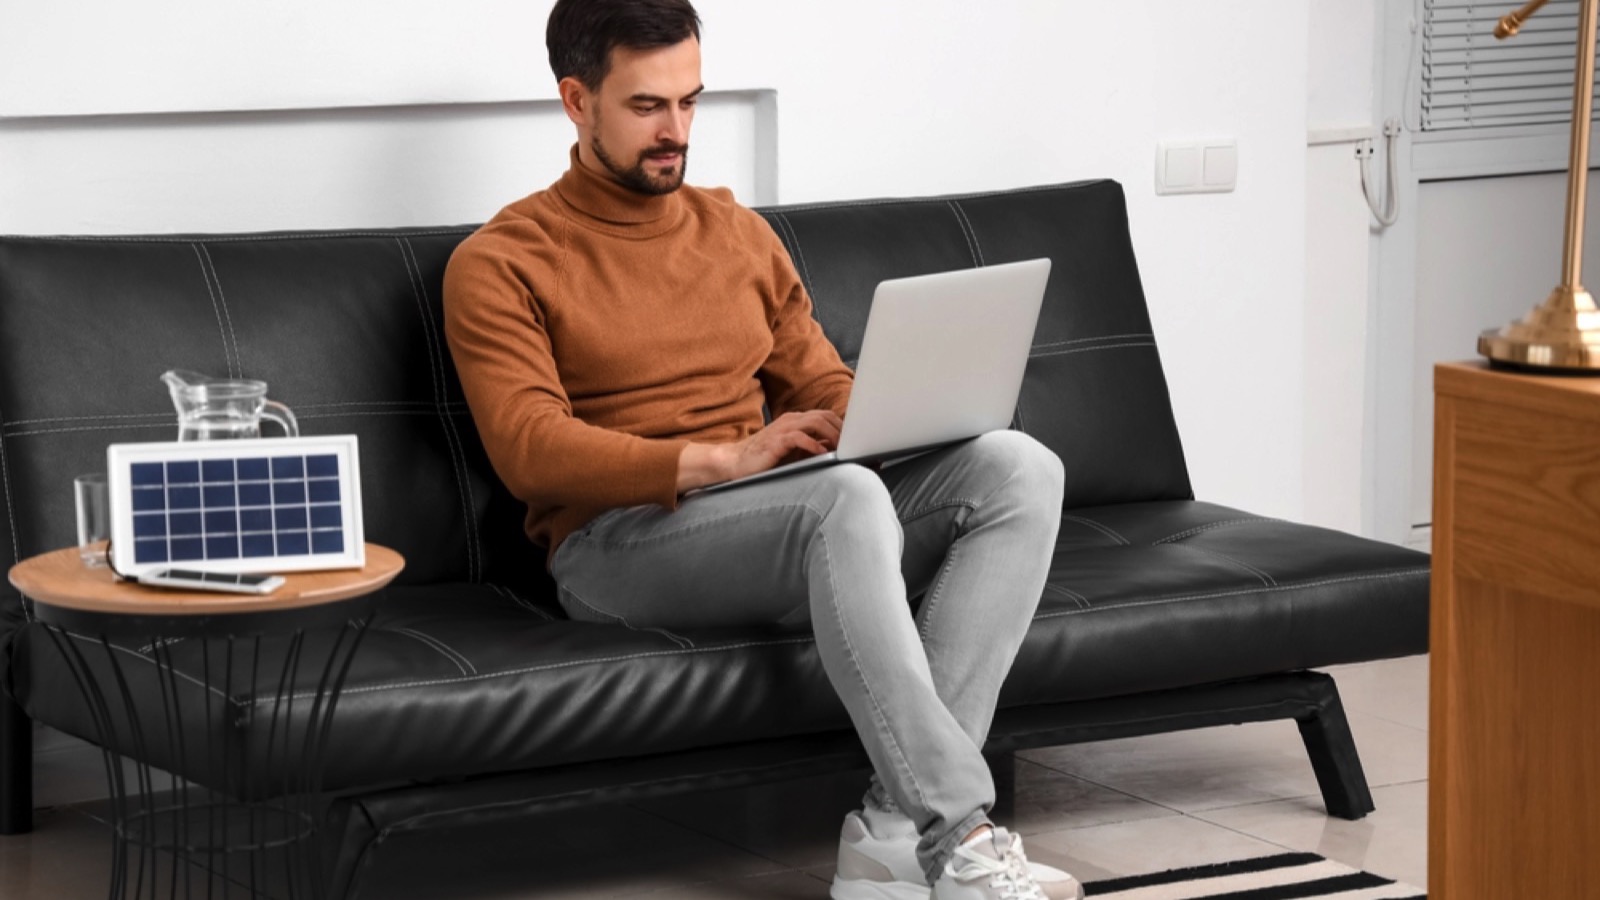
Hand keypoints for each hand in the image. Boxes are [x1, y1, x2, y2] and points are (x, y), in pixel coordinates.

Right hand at [678, 410, 842, 491]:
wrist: (735, 462)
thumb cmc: (764, 459)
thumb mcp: (793, 453)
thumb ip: (812, 448)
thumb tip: (835, 452)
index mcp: (796, 421)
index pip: (826, 416)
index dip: (842, 426)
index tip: (856, 438)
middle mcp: (791, 420)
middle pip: (824, 416)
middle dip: (842, 429)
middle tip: (854, 444)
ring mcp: (783, 429)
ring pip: (815, 422)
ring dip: (832, 434)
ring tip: (842, 447)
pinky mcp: (776, 441)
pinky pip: (798, 437)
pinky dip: (813, 444)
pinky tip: (821, 453)